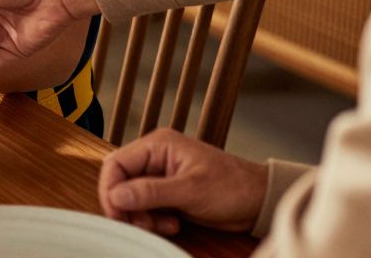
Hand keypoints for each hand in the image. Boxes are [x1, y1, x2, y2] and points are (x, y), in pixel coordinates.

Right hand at [98, 128, 267, 236]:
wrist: (260, 202)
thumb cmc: (234, 187)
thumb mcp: (191, 190)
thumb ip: (150, 192)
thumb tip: (115, 196)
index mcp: (158, 145)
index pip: (116, 164)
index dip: (110, 190)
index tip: (116, 213)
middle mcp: (155, 158)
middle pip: (121, 182)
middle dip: (128, 207)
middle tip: (143, 224)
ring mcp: (161, 176)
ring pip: (131, 198)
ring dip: (141, 216)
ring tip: (164, 225)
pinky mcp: (168, 193)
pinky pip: (146, 207)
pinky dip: (153, 220)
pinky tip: (172, 224)